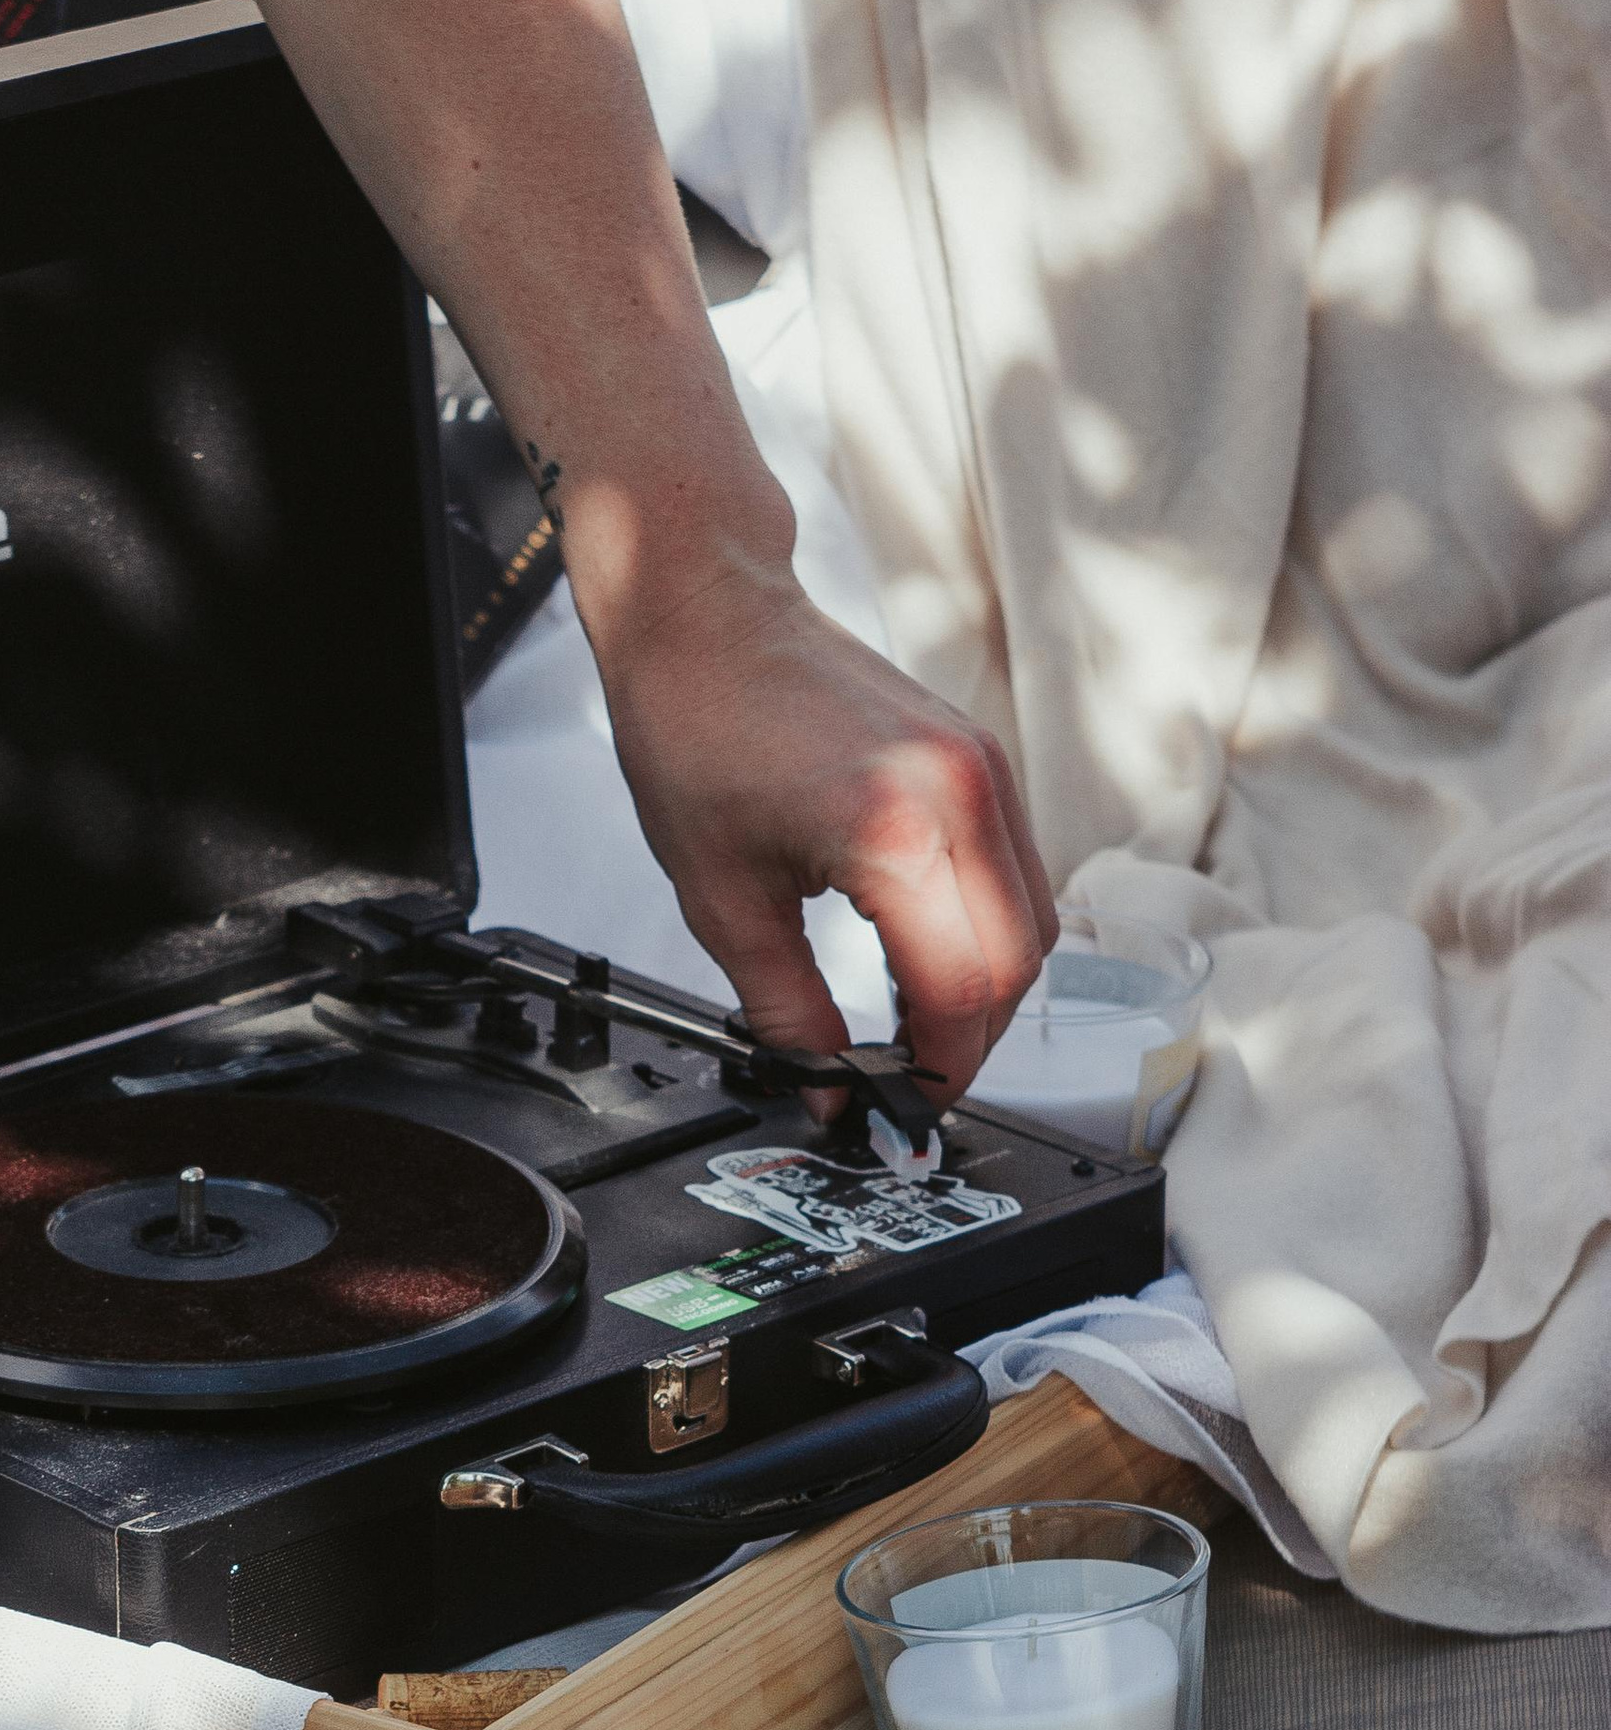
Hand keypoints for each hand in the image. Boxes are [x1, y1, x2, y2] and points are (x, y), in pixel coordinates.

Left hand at [599, 548, 1054, 1103]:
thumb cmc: (696, 731)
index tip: (897, 1114)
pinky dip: (984, 933)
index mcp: (895, 829)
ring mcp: (985, 770)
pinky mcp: (982, 759)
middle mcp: (962, 795)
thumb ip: (786, 1012)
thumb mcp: (721, 903)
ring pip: (1033, 924)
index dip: (934, 1073)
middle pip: (1016, 968)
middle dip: (968, 1045)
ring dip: (984, 992)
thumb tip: (827, 1092)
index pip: (960, 992)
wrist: (707, 615)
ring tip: (909, 1031)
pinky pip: (1016, 874)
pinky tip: (920, 959)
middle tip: (905, 1087)